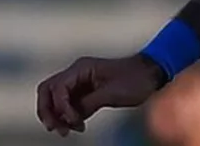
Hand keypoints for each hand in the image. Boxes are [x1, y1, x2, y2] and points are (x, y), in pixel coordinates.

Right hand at [36, 54, 163, 135]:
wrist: (152, 74)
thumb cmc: (135, 79)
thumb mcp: (111, 93)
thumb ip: (88, 103)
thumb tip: (70, 115)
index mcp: (81, 68)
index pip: (57, 88)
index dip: (62, 107)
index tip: (74, 120)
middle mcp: (77, 73)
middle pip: (47, 91)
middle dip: (48, 111)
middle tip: (56, 128)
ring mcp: (80, 82)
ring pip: (55, 99)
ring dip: (57, 115)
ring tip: (68, 130)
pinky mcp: (86, 91)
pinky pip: (68, 104)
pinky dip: (68, 116)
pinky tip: (77, 126)